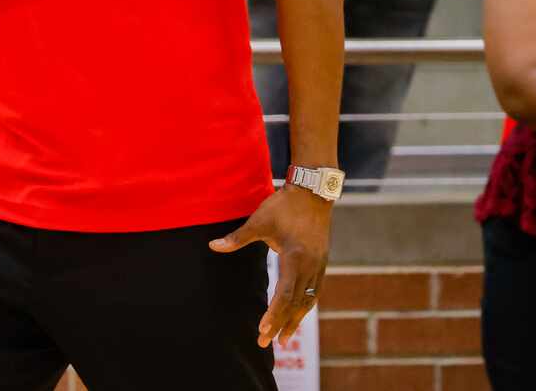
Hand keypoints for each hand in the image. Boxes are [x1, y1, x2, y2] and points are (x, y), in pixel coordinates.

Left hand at [209, 186, 332, 347]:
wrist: (313, 192)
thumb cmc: (284, 206)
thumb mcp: (259, 220)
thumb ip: (237, 237)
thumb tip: (213, 246)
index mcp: (295, 258)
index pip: (284, 294)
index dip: (274, 315)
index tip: (263, 330)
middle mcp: (310, 266)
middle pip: (296, 303)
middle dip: (280, 325)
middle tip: (266, 343)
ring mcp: (319, 266)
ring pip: (308, 301)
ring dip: (295, 321)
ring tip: (284, 340)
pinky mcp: (322, 263)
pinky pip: (315, 292)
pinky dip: (305, 307)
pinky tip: (298, 316)